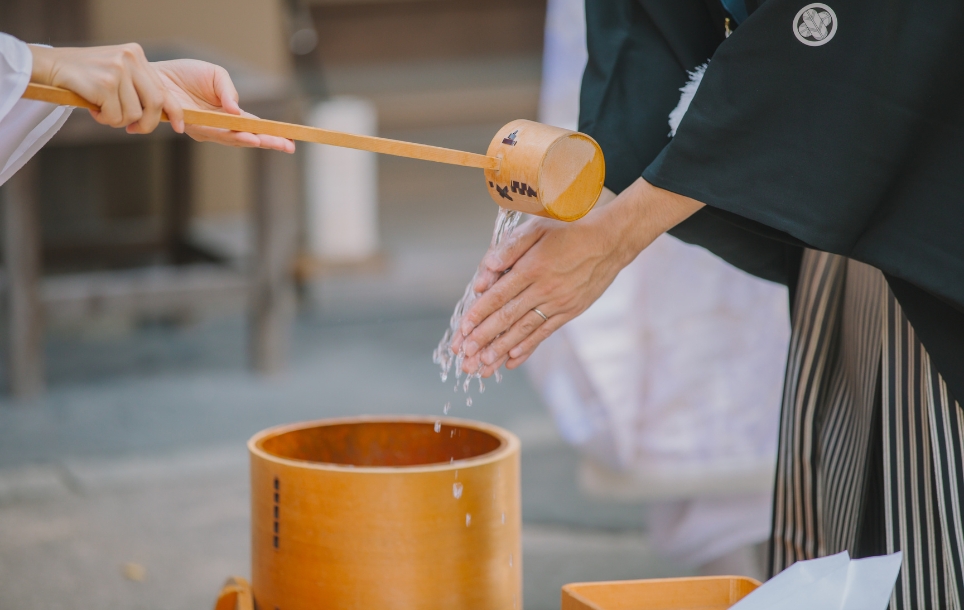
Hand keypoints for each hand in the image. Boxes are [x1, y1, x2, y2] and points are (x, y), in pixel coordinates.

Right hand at [30, 43, 184, 134]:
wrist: (51, 65)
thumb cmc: (86, 75)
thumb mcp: (118, 73)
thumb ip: (138, 87)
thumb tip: (163, 115)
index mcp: (137, 55)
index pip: (164, 89)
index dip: (175, 112)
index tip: (180, 128)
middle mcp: (130, 59)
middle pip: (155, 104)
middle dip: (147, 124)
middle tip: (133, 129)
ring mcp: (118, 70)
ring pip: (134, 114)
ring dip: (119, 121)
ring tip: (104, 110)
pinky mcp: (105, 83)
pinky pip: (116, 117)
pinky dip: (105, 120)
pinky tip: (93, 108)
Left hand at [153, 59, 294, 152]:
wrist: (157, 75)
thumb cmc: (185, 74)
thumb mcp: (216, 75)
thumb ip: (229, 91)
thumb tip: (237, 110)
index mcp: (229, 114)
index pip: (255, 127)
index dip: (273, 134)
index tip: (291, 141)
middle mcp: (219, 126)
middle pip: (248, 136)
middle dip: (269, 142)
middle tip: (288, 147)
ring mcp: (207, 129)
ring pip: (234, 138)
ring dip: (252, 140)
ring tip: (267, 142)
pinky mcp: (193, 126)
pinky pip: (215, 132)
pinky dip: (233, 135)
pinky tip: (248, 136)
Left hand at [451, 178, 703, 375]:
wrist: (610, 240)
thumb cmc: (569, 229)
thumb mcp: (537, 227)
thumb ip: (509, 248)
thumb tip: (485, 272)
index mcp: (532, 267)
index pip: (498, 296)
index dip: (478, 315)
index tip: (462, 331)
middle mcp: (544, 289)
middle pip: (507, 318)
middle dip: (483, 340)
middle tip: (466, 358)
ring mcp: (558, 303)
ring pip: (524, 330)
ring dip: (501, 350)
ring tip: (483, 367)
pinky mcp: (570, 311)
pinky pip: (544, 333)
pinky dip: (527, 348)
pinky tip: (511, 361)